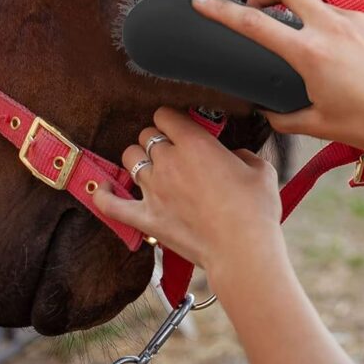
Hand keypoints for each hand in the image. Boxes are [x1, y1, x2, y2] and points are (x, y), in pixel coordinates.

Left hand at [93, 107, 283, 281]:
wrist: (242, 248)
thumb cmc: (254, 209)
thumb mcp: (260, 169)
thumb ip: (243, 155)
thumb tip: (235, 157)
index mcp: (195, 143)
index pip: (166, 115)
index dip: (171, 117)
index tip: (179, 124)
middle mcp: (169, 161)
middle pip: (146, 136)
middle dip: (156, 138)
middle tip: (169, 148)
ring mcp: (153, 190)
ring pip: (129, 159)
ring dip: (138, 159)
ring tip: (149, 165)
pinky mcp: (146, 219)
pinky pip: (111, 205)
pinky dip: (103, 196)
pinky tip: (102, 189)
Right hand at [192, 0, 363, 158]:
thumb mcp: (319, 124)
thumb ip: (285, 117)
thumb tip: (268, 111)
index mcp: (310, 52)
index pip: (254, 24)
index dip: (222, 11)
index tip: (202, 2)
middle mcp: (331, 26)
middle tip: (260, 7)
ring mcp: (358, 18)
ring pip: (322, 7)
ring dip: (313, 22)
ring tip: (328, 60)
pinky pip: (352, 19)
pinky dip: (346, 34)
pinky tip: (359, 62)